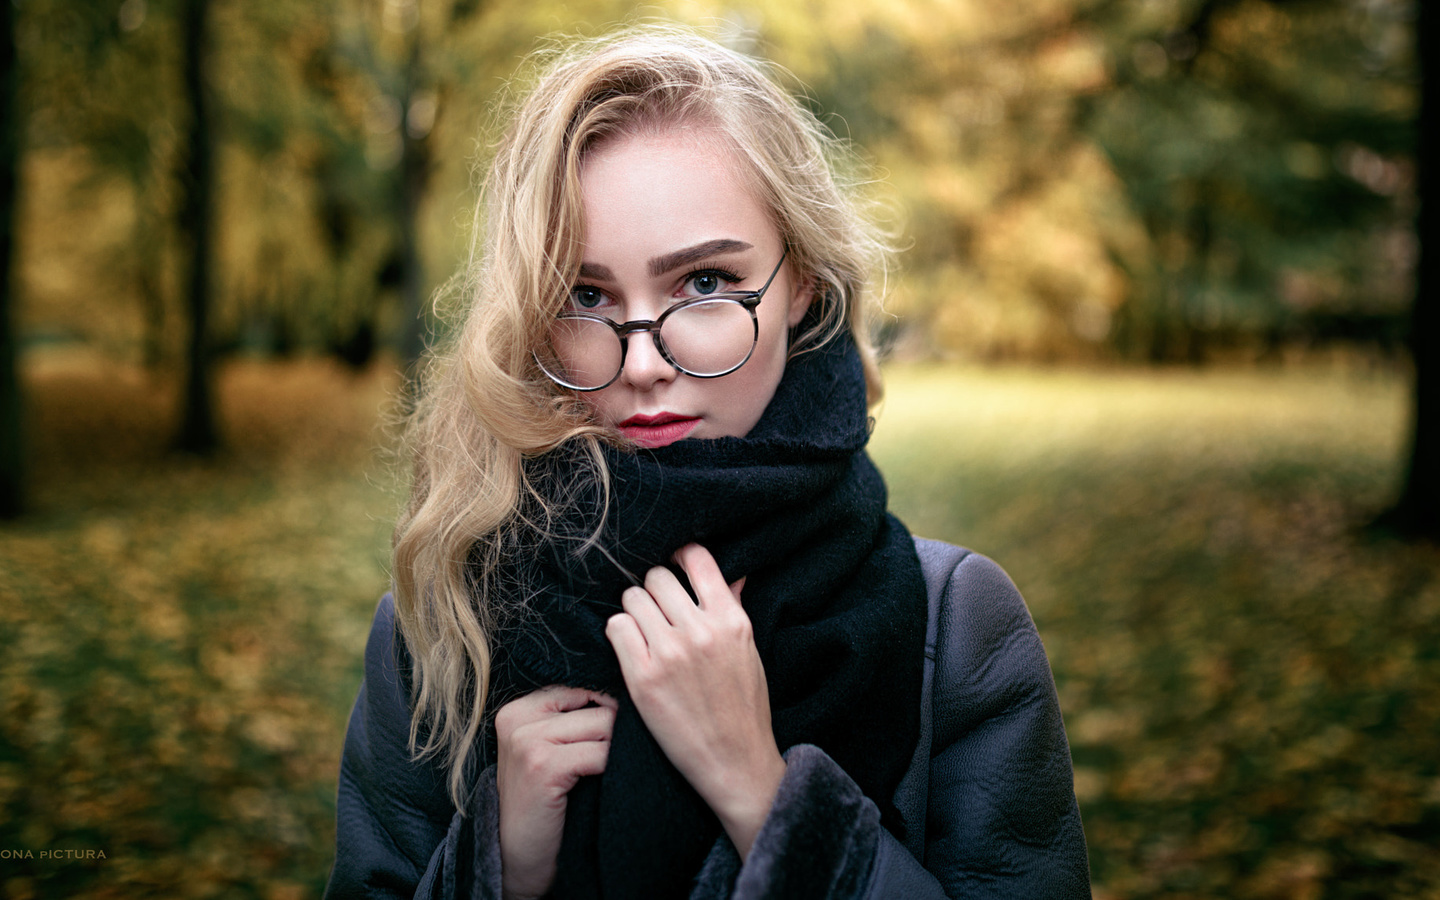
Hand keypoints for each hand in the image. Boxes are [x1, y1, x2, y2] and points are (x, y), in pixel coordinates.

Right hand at [494, 685, 616, 899]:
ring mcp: (528, 741)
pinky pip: (601, 753)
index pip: (579, 688)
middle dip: (615, 729)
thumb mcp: (548, 751)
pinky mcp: (543, 765)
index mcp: (517, 709)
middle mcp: (518, 718)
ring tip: (613, 769)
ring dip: (618, 748)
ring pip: (602, 724)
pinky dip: (613, 767)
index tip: (611, 737)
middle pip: (594, 703)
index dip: (604, 710)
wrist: (518, 855)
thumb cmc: (542, 802)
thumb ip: (572, 719)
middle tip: (621, 754)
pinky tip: (607, 782)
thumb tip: (624, 694)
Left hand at [605, 543, 785, 858]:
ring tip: (643, 633)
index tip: (673, 568)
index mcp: (731, 620)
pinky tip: (631, 649)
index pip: (697, 559)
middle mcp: (700, 631)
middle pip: (657, 577)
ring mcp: (670, 653)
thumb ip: (734, 609)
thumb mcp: (748, 651)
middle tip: (655, 612)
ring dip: (634, 612)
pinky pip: (616, 627)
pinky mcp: (643, 677)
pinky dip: (619, 634)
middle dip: (653, 591)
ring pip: (632, 598)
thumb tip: (733, 575)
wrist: (735, 762)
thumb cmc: (744, 708)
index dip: (680, 557)